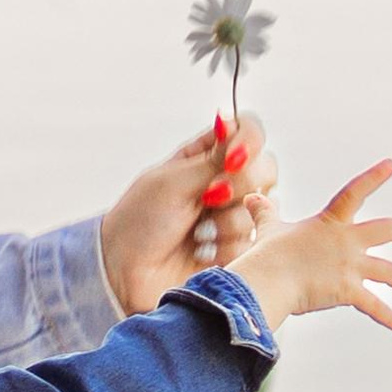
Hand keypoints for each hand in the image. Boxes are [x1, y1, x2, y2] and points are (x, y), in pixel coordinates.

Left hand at [101, 112, 276, 312]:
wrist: (126, 271)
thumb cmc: (140, 220)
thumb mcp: (172, 181)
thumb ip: (212, 158)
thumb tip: (232, 120)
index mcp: (206, 156)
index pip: (248, 131)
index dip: (249, 141)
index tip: (233, 158)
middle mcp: (226, 182)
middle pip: (266, 168)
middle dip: (238, 185)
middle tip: (206, 199)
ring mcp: (233, 215)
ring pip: (261, 207)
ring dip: (225, 222)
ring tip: (196, 233)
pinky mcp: (238, 248)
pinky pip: (254, 241)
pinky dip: (225, 246)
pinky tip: (201, 251)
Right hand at [233, 162, 391, 335]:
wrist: (268, 280)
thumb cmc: (267, 254)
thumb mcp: (268, 229)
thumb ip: (264, 212)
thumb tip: (251, 197)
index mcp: (329, 223)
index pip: (354, 192)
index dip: (374, 176)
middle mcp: (346, 241)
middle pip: (387, 230)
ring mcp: (350, 266)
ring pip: (388, 271)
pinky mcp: (348, 291)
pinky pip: (376, 307)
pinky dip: (391, 318)